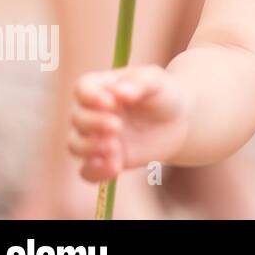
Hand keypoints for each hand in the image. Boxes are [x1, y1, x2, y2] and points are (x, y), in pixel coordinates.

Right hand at [66, 65, 189, 182]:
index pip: (83, 88)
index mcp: (102, 87)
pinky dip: (95, 172)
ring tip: (115, 148)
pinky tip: (114, 168)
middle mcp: (92, 112)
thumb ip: (138, 83)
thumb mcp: (156, 82)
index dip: (90, 96)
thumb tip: (119, 93)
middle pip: (77, 118)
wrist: (179, 122)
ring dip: (90, 148)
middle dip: (93, 124)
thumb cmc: (163, 93)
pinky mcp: (105, 159)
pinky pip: (87, 171)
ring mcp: (96, 137)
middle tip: (118, 126)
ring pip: (75, 145)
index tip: (110, 103)